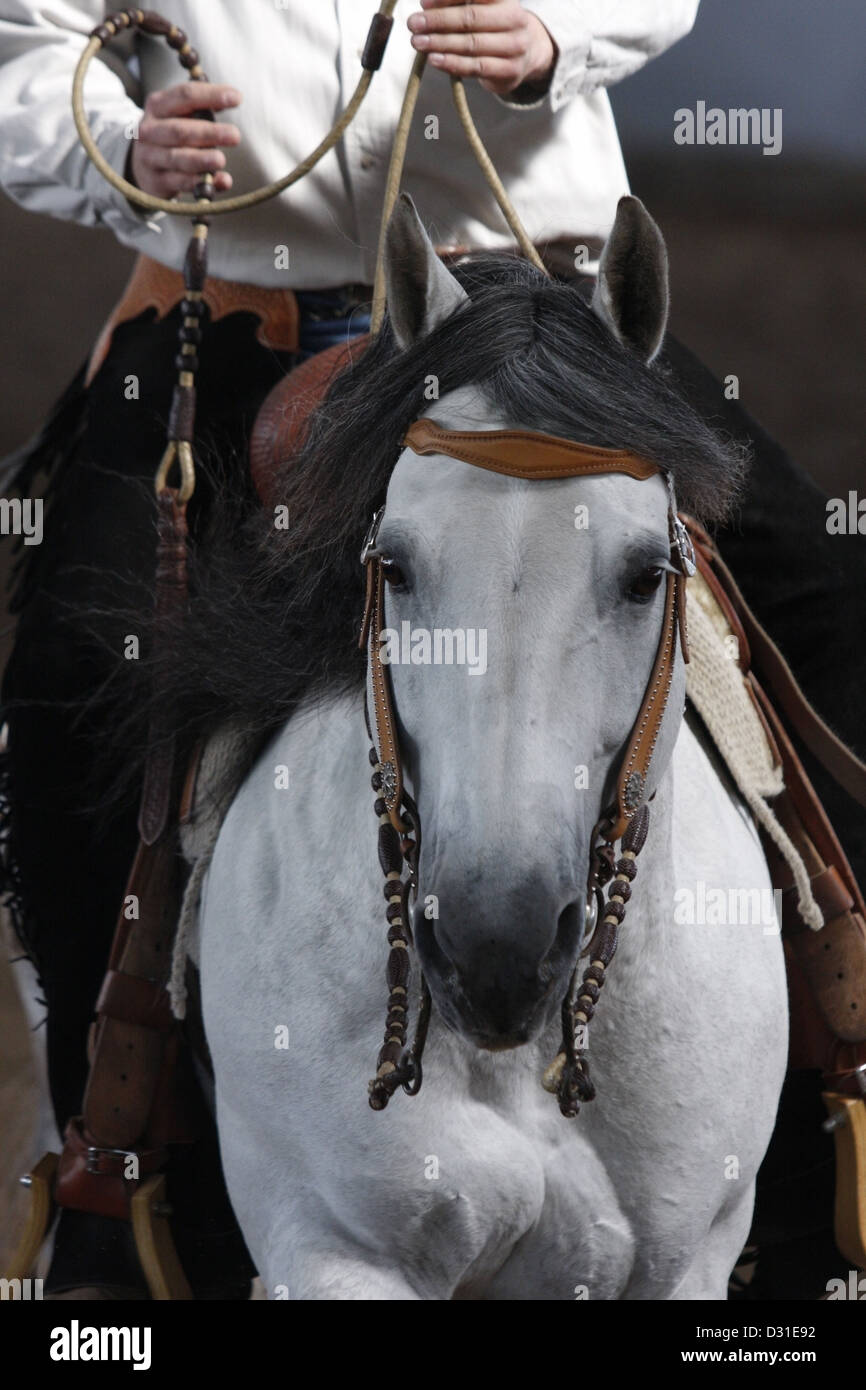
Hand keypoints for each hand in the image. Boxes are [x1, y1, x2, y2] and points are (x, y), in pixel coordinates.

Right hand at [129, 82, 241, 198]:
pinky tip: (221, 181)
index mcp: (158, 105)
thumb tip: (233, 97)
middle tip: (235, 135)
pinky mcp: (158, 181)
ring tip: (220, 160)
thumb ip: (203, 107)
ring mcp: (151, 157)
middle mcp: (150, 130)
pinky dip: (201, 182)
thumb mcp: (178, 114)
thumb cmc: (169, 135)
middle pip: (180, 131)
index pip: (185, 96)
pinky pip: (181, 182)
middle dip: (209, 133)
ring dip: (201, 159)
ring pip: (177, 158)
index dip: (211, 96)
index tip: (237, 98)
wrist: (142, 166)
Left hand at [408, 0, 555, 96]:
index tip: (424, 2)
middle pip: (471, 18)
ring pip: (472, 44)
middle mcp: (515, 18)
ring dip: (440, 43)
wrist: (526, 53)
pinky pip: (476, 67)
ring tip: (418, 42)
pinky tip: (434, 59)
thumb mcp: (482, 6)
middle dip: (438, 20)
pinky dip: (452, 63)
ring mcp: (514, 47)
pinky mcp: (509, 71)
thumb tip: (425, 4)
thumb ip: (457, 4)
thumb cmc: (493, 25)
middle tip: (414, 23)